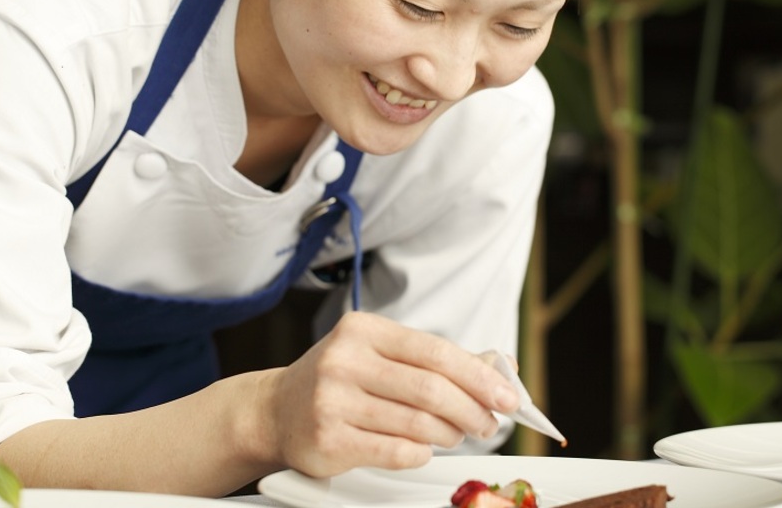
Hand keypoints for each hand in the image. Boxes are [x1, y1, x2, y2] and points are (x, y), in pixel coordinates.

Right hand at [261, 312, 520, 476]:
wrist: (274, 412)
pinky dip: (421, 452)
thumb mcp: (379, 354)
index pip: (436, 351)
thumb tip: (499, 368)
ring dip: (450, 433)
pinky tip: (425, 447)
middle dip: (472, 409)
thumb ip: (433, 360)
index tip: (508, 394)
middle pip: (431, 388)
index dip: (479, 375)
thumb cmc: (339, 381)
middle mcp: (345, 361)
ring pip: (417, 422)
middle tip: (490, 422)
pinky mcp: (329, 440)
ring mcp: (333, 401)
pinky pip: (396, 451)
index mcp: (363, 330)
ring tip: (458, 434)